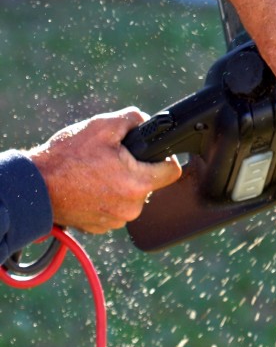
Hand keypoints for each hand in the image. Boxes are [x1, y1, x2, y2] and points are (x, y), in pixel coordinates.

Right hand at [27, 108, 181, 233]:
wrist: (33, 186)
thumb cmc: (66, 157)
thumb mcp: (102, 126)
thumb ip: (134, 119)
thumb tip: (148, 122)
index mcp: (138, 184)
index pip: (172, 171)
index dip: (164, 157)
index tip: (151, 153)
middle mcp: (131, 208)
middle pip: (150, 183)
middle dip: (137, 169)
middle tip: (112, 160)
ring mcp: (115, 221)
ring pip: (132, 196)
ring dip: (121, 184)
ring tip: (97, 173)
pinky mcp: (100, 227)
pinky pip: (115, 208)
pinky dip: (106, 197)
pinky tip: (90, 187)